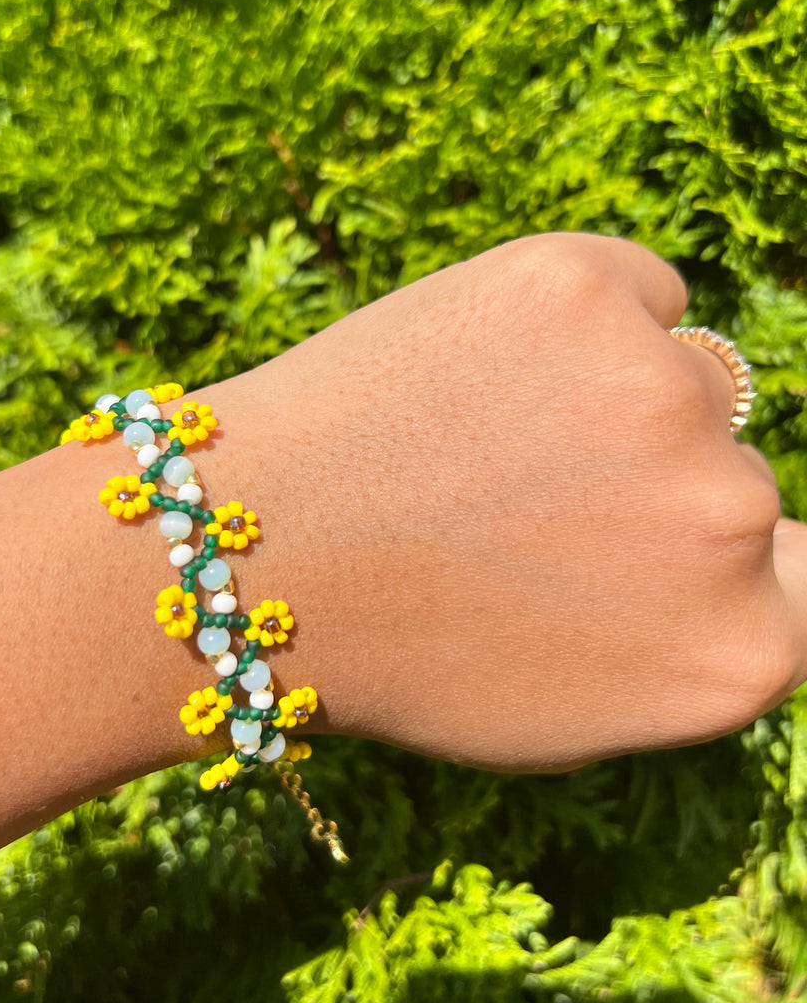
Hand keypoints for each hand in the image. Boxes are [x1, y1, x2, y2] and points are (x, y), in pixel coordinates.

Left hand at [204, 232, 806, 771]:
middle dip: (651, 489)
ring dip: (612, 399)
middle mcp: (727, 521)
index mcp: (737, 656)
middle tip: (524, 508)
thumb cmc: (398, 645)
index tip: (659, 543)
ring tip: (484, 441)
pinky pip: (637, 292)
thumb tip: (754, 564)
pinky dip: (581, 317)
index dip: (735, 561)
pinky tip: (484, 368)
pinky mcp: (577, 288)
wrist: (250, 551)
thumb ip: (689, 642)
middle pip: (737, 475)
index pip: (806, 581)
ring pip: (687, 376)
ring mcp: (658, 392)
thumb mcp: (575, 714)